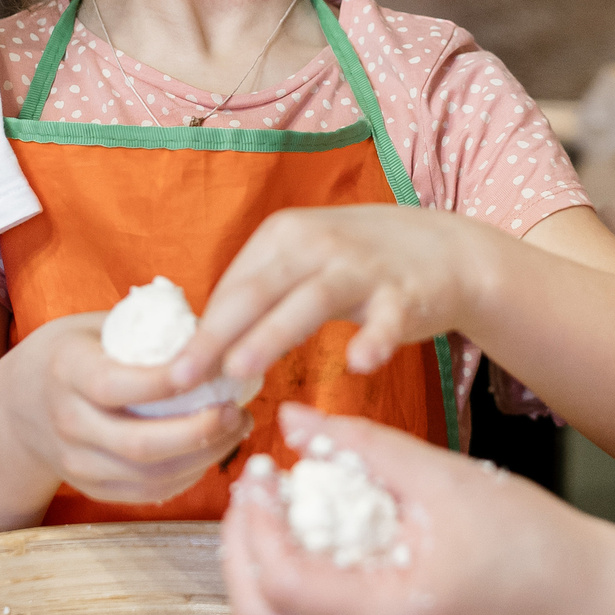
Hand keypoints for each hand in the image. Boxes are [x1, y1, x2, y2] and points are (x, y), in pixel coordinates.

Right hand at [1, 315, 253, 504]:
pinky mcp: (90, 487)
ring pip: (148, 476)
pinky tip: (211, 450)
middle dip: (199, 432)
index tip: (215, 370)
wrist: (18, 407)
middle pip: (138, 444)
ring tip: (235, 429)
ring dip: (202, 457)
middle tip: (237, 411)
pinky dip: (186, 476)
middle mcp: (66, 421)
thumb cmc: (71, 354)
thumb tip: (215, 329)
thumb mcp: (94, 326)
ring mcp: (75, 461)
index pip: (116, 384)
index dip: (168, 383)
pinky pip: (146, 492)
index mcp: (66, 370)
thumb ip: (146, 328)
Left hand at [177, 205, 497, 388]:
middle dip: (213, 337)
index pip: (231, 289)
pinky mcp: (403, 294)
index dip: (199, 333)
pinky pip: (387, 320)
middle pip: (255, 293)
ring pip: (309, 303)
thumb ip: (260, 292)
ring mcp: (361, 268)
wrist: (445, 251)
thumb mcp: (302, 261)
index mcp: (282, 236)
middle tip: (179, 379)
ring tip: (238, 372)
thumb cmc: (358, 264)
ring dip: (271, 336)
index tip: (169, 376)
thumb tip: (202, 341)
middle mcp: (316, 244)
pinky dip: (375, 339)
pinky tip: (359, 363)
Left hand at [221, 405, 593, 614]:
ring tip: (271, 512)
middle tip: (251, 494)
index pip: (282, 583)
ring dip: (258, 575)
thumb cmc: (530, 537)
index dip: (254, 525)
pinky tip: (307, 537)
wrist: (584, 601)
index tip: (259, 473)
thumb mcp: (443, 477)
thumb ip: (362, 444)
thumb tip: (293, 415)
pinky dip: (290, 591)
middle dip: (239, 554)